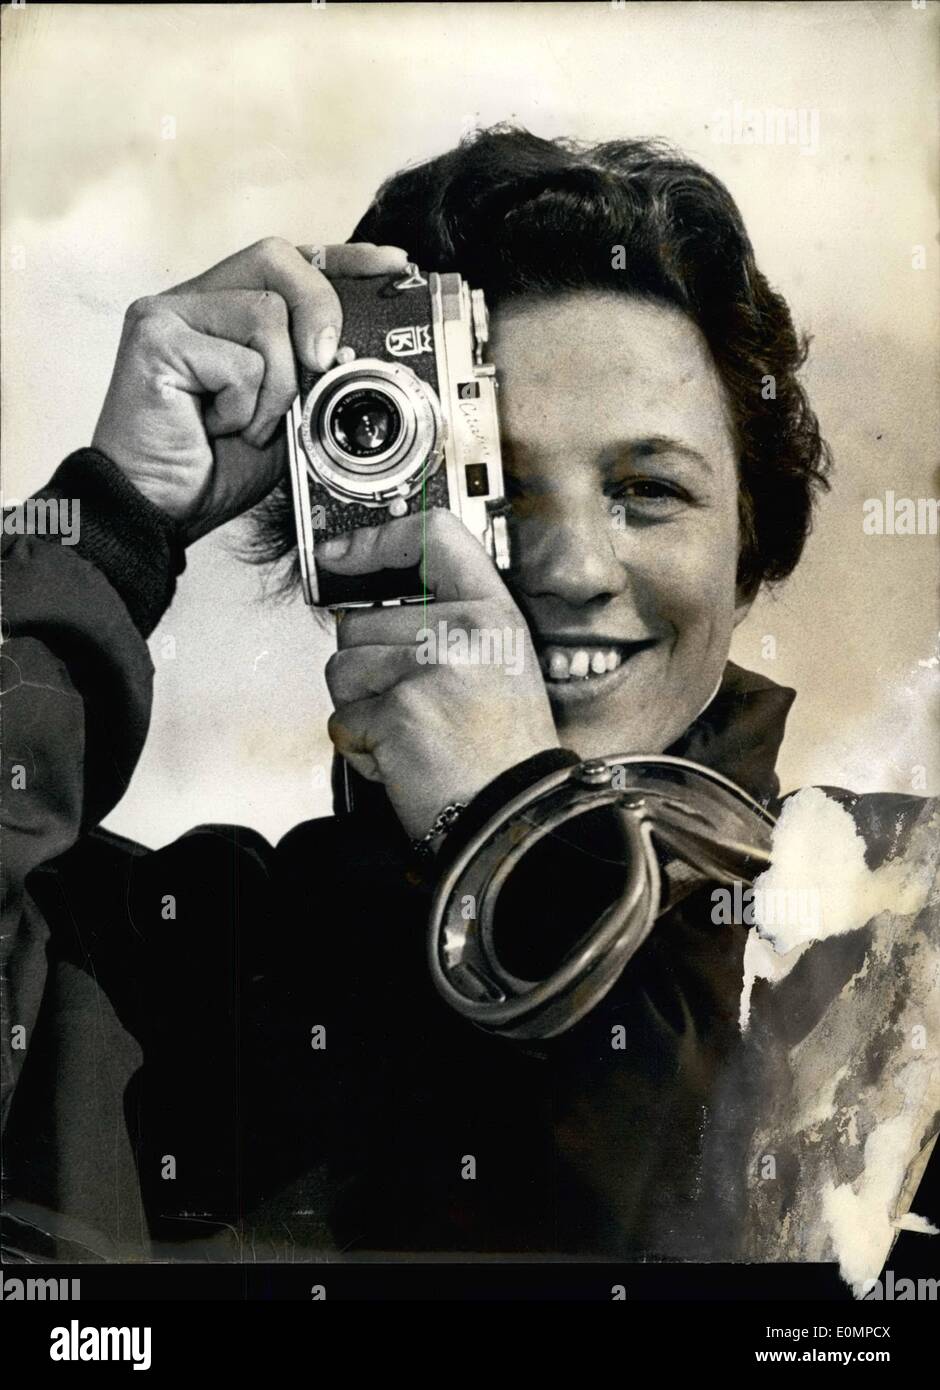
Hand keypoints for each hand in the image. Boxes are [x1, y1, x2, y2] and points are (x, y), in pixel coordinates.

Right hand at [92, 239, 410, 543]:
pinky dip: (245, 406)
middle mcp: (195, 301)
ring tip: (246, 424)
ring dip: (277, 385)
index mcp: (226, 312)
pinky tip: (216, 428)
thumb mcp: (287, 417)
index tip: (393, 266)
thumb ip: (313, 376)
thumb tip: (346, 346)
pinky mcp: (153, 336)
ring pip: (266, 312)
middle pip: (276, 259)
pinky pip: (238, 360)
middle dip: (318, 308)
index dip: (343, 259)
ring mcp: (169, 313)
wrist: (158, 511)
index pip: (289, 262)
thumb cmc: (212, 467)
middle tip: (323, 364)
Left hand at [321, 509, 559, 839]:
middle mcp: (466, 631)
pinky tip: (403, 760)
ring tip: (409, 734)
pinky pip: (342, 719)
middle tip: (412, 706)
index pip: (432, 538)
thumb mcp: (497, 666)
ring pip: (341, 669)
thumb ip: (444, 625)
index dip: (375, 542)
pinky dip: (361, 749)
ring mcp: (432, 668)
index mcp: (495, 613)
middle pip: (359, 621)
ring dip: (359, 710)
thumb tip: (360, 608)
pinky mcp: (399, 710)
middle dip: (365, 670)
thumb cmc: (504, 755)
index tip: (341, 555)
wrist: (517, 821)